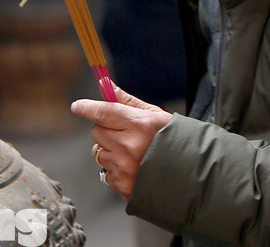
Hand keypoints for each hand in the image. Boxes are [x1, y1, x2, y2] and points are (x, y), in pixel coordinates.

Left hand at [72, 85, 172, 199]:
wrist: (192, 175)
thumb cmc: (172, 139)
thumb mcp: (154, 115)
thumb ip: (126, 101)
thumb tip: (105, 84)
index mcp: (138, 125)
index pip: (102, 112)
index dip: (86, 108)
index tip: (77, 107)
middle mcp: (129, 147)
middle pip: (97, 132)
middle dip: (105, 131)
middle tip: (124, 134)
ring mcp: (125, 168)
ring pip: (98, 154)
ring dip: (109, 152)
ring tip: (132, 154)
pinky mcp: (123, 186)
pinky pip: (105, 173)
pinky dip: (115, 171)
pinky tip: (133, 169)